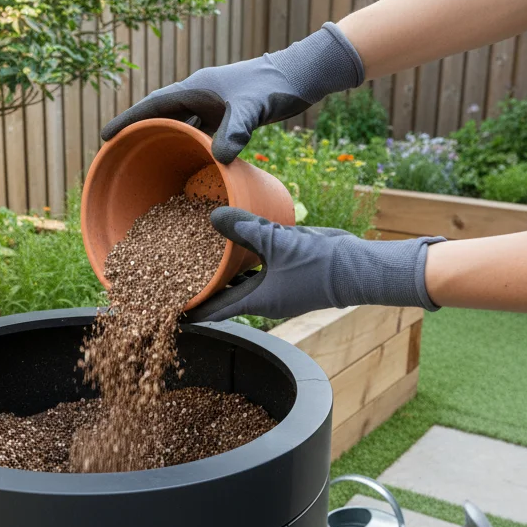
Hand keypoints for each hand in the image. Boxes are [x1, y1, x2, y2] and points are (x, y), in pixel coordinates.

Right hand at [101, 23, 365, 163]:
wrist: (299, 77)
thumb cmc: (274, 86)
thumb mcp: (253, 109)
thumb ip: (236, 131)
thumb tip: (219, 158)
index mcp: (195, 88)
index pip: (152, 105)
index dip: (128, 120)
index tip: (105, 136)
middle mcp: (198, 95)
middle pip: (160, 115)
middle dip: (139, 132)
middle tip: (118, 153)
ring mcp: (211, 105)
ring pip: (179, 124)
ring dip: (163, 141)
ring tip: (145, 162)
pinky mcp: (225, 114)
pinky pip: (197, 132)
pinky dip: (188, 146)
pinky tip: (187, 164)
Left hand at [185, 207, 445, 321]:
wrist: (359, 267)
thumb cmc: (320, 265)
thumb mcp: (278, 243)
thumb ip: (245, 229)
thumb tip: (213, 216)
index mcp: (257, 301)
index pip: (215, 311)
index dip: (191, 310)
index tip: (166, 310)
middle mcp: (263, 297)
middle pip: (223, 295)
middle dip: (201, 287)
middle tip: (173, 277)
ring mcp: (275, 283)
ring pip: (239, 278)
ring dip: (220, 269)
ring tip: (193, 255)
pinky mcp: (286, 267)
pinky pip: (256, 262)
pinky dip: (241, 254)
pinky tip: (229, 238)